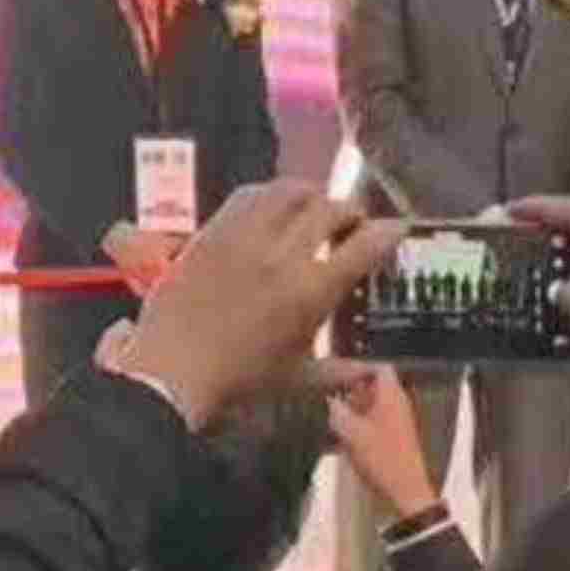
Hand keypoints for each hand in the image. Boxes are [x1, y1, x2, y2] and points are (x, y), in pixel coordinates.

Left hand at [105, 182, 399, 428]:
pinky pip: (248, 195)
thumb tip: (372, 375)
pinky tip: (272, 205)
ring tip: (315, 207)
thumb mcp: (297, 379)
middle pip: (330, 209)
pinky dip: (269, 193)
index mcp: (312, 292)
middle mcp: (284, 254)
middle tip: (353, 223)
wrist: (172, 368)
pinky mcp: (214, 229)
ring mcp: (246, 236)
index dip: (387, 233)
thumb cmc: (240, 379)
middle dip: (351, 211)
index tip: (396, 228)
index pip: (363, 247)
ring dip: (311, 194)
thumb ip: (340, 373)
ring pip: (289, 191)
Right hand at [322, 360, 441, 519]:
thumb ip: (335, 410)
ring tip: (322, 418)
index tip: (333, 374)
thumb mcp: (352, 432)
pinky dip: (351, 429)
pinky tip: (331, 441)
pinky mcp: (389, 441)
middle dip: (345, 391)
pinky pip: (367, 427)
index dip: (356, 368)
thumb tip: (324, 398)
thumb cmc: (383, 459)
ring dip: (346, 411)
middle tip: (322, 396)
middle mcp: (395, 406)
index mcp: (391, 396)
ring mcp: (393, 424)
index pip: (377, 368)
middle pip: (370, 388)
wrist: (405, 493)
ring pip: (366, 408)